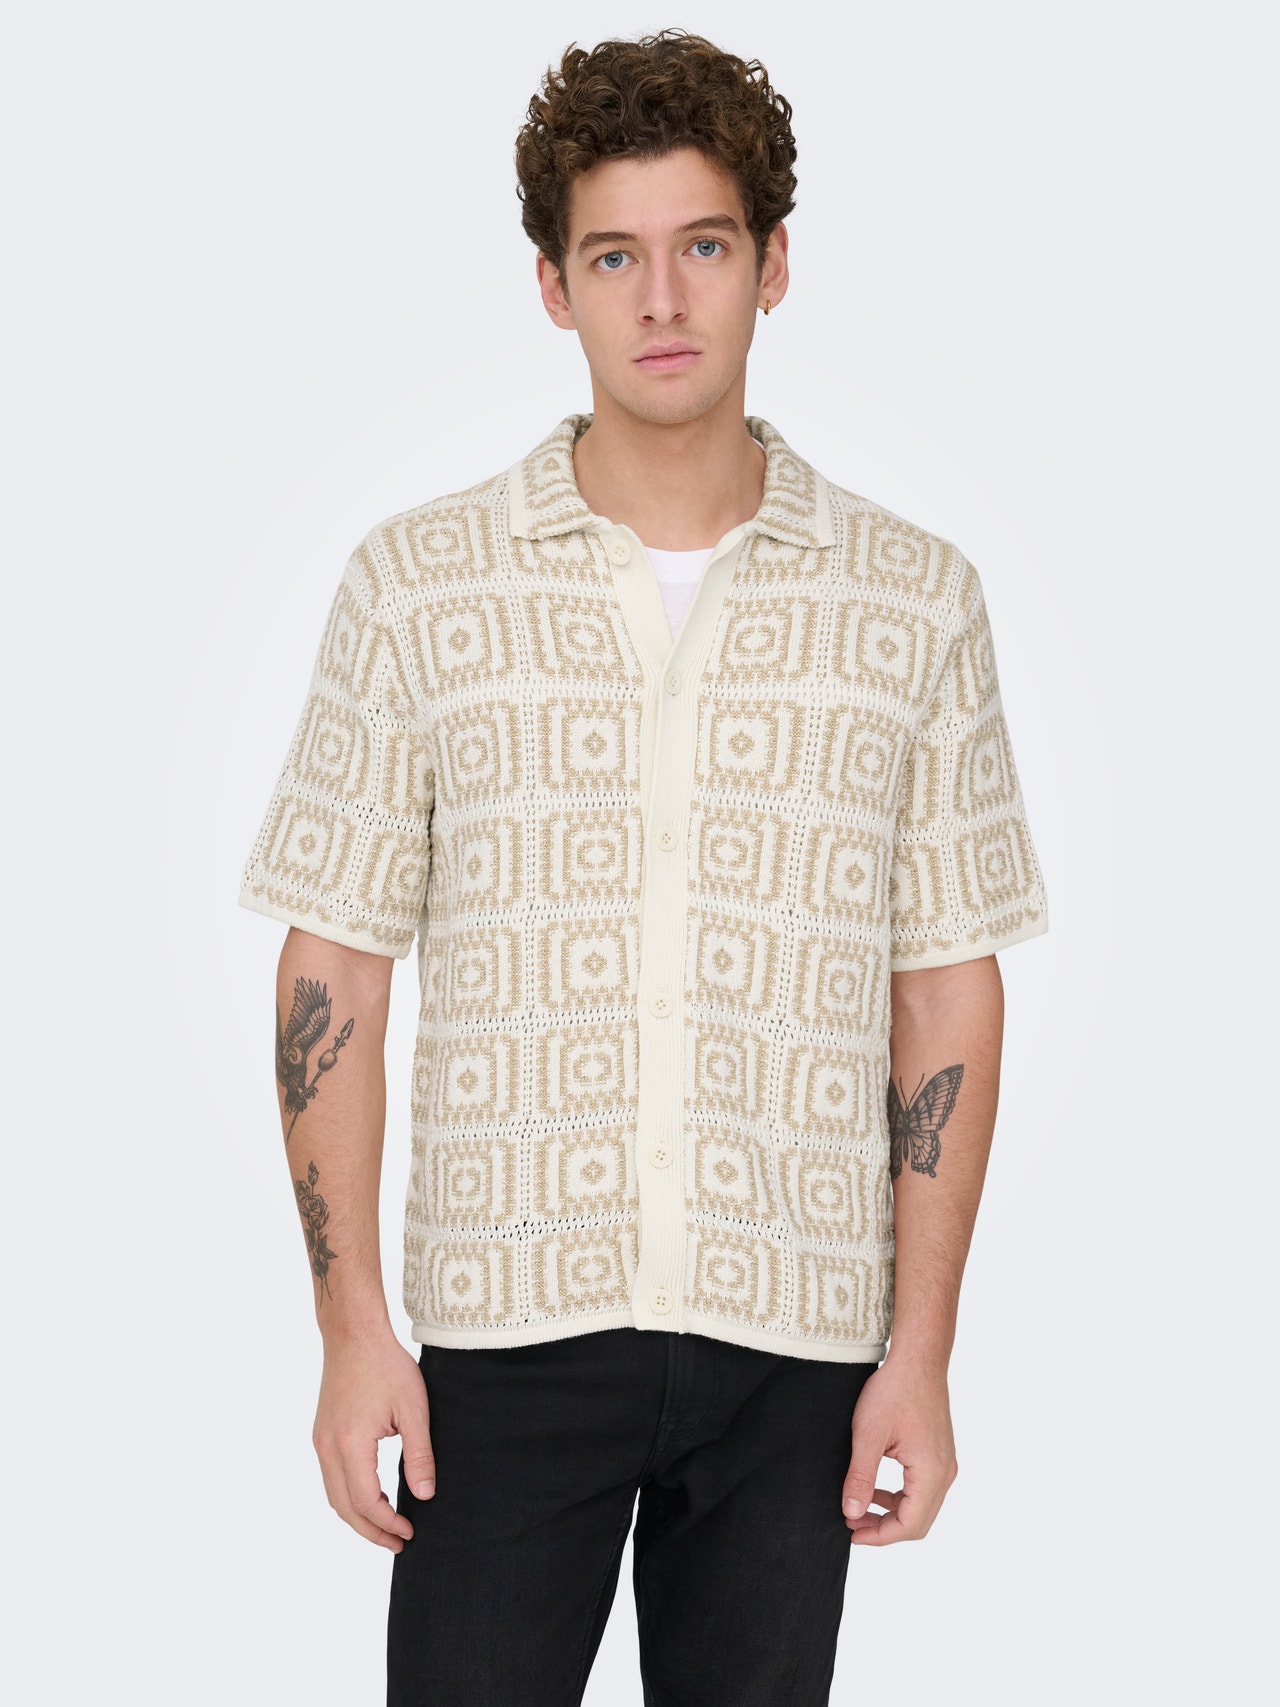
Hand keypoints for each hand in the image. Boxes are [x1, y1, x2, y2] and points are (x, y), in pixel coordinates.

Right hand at [312, 1331, 434, 1551]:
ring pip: (334, 1496)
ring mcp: (321, 1441)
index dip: (388, 1524)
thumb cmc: (386, 1366)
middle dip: (371, 1531)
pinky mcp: (322, 1433)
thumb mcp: (413, 1410)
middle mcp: (328, 1448)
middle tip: (398, 1543)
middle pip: (345, 1508)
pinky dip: (350, 1495)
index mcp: (350, 1445)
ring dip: (358, 1516)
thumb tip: (425, 1497)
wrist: (354, 1334)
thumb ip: (420, 1455)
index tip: (410, 1533)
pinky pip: (331, 1478)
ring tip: (386, 1525)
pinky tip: (374, 1494)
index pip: (366, 1502)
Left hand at [841, 1355, 957, 1544]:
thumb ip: (860, 1477)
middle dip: (884, 1528)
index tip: (851, 1533)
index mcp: (931, 1473)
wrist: (918, 1359)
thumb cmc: (894, 1391)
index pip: (910, 1525)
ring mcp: (945, 1463)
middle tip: (852, 1522)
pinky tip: (876, 1489)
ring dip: (891, 1513)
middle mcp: (945, 1473)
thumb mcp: (868, 1435)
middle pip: (918, 1522)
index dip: (879, 1536)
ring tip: (859, 1507)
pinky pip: (923, 1489)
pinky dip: (900, 1496)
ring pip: (921, 1506)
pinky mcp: (939, 1453)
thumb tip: (851, 1513)